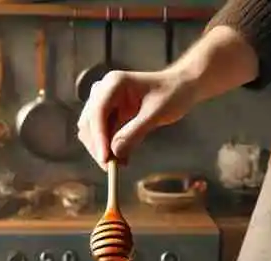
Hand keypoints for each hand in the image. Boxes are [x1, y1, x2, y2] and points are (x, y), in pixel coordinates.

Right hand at [76, 69, 197, 168]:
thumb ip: (135, 132)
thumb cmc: (172, 94)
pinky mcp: (109, 114)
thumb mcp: (156, 113)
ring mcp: (105, 102)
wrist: (181, 87)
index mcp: (114, 83)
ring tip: (120, 164)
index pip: (98, 112)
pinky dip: (109, 148)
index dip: (99, 137)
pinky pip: (103, 134)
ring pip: (92, 131)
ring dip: (102, 149)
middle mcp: (104, 90)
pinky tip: (122, 159)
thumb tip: (115, 153)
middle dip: (98, 146)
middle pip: (89, 123)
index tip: (105, 159)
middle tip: (111, 168)